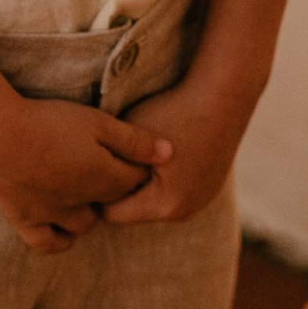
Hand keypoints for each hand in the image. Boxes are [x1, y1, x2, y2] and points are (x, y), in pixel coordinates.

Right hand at [0, 93, 176, 255]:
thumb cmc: (48, 121)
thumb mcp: (96, 122)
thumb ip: (134, 140)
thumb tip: (171, 153)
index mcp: (103, 178)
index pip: (133, 180)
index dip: (137, 165)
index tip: (133, 151)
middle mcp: (82, 203)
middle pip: (110, 202)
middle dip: (115, 188)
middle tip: (107, 164)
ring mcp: (53, 215)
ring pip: (83, 224)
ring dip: (89, 211)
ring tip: (84, 189)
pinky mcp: (25, 220)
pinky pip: (50, 243)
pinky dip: (60, 237)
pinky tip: (62, 223)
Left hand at [96, 71, 254, 226]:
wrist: (224, 94)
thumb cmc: (173, 110)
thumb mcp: (130, 133)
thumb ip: (109, 157)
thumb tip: (84, 170)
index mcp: (164, 205)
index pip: (112, 214)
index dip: (94, 191)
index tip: (82, 169)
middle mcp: (185, 211)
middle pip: (134, 208)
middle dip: (118, 187)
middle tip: (101, 159)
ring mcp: (201, 199)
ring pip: (155, 198)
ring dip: (141, 180)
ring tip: (131, 150)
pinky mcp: (211, 185)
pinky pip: (175, 187)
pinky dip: (162, 174)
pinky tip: (156, 148)